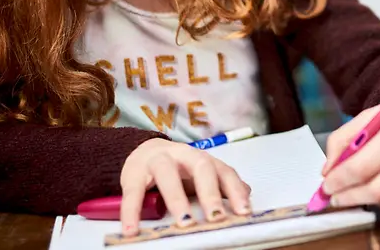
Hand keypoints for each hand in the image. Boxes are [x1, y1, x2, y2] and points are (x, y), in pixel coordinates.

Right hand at [119, 138, 250, 236]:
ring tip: (184, 224)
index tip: (243, 212)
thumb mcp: (201, 173)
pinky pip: (133, 192)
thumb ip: (222, 183)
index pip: (224, 171)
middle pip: (201, 167)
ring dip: (177, 200)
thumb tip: (248, 194)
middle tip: (216, 218)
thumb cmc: (179, 167)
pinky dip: (132, 211)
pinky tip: (132, 230)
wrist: (145, 150)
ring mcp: (158, 161)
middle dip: (210, 193)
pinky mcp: (134, 173)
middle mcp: (183, 155)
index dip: (235, 190)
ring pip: (168, 175)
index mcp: (203, 158)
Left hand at [319, 92, 379, 210]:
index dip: (340, 179)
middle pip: (377, 190)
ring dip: (364, 199)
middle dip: (349, 197)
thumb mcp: (372, 114)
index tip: (324, 185)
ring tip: (352, 189)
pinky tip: (378, 185)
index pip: (364, 166)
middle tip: (332, 196)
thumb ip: (344, 138)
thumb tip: (327, 171)